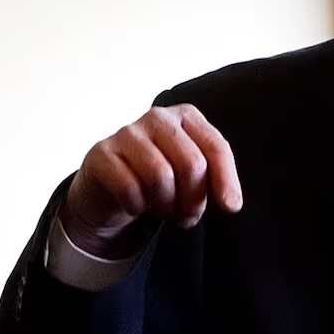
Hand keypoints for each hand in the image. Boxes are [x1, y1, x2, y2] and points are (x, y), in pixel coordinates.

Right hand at [60, 104, 242, 258]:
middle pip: (191, 164)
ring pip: (160, 176)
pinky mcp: (101, 153)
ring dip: (165, 205)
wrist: (108, 187)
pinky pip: (129, 188)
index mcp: (187, 117)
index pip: (216, 147)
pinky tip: (137, 207)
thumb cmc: (159, 177)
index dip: (226, 180)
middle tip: (187, 216)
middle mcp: (158, 118)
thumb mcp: (191, 174)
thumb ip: (214, 179)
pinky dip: (137, 206)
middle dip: (193, 199)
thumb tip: (232, 203)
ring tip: (164, 210)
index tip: (231, 207)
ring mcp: (127, 133)